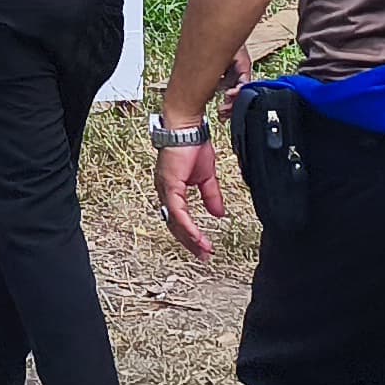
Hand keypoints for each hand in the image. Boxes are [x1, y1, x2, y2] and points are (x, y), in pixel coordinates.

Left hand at [157, 132, 225, 258]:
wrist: (187, 128)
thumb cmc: (193, 145)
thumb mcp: (206, 177)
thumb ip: (211, 197)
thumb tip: (219, 215)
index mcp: (173, 191)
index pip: (179, 219)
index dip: (191, 235)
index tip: (204, 248)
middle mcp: (165, 192)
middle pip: (175, 225)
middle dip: (190, 243)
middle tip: (203, 256)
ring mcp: (165, 190)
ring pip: (175, 222)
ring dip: (190, 238)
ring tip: (204, 251)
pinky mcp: (169, 185)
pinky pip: (177, 212)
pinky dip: (187, 226)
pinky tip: (197, 236)